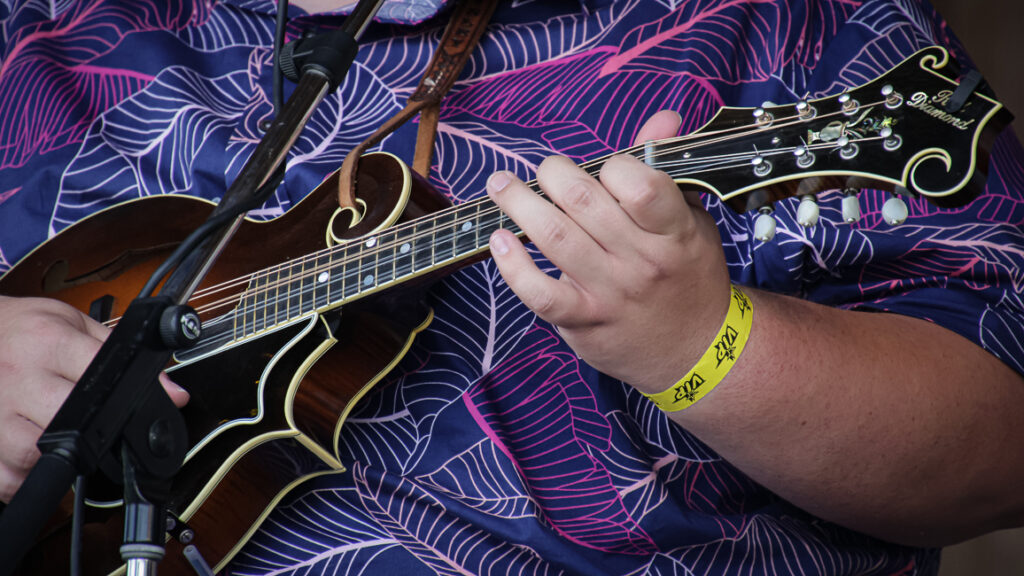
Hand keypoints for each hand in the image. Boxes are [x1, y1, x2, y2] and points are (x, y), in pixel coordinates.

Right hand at [0, 296, 188, 502]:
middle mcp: (20, 376)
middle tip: (89, 427)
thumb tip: (174, 393)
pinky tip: (30, 457)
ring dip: (56, 458)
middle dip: (90, 433)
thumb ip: (125, 356)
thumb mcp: (76, 324)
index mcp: (50, 343)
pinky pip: (9, 479)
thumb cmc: (27, 329)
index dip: (126, 400)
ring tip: (58, 437)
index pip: (101, 378)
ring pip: (35, 456)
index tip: (133, 412)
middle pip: (71, 424)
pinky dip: (23, 477)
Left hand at [486, 111, 731, 392]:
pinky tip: (499, 240)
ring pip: (555, 238)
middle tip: (547, 170)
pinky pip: (539, 293)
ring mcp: (610, 293)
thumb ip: (668, 170)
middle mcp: (642, 262)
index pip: (642, 186)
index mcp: (675, 231)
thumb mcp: (692, 221)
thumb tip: (664, 118)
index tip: (603, 166)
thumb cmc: (688, 274)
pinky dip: (512, 266)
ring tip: (501, 185)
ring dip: (519, 203)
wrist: (696, 350)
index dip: (614, 165)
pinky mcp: (584, 321)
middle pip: (584, 203)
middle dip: (554, 173)